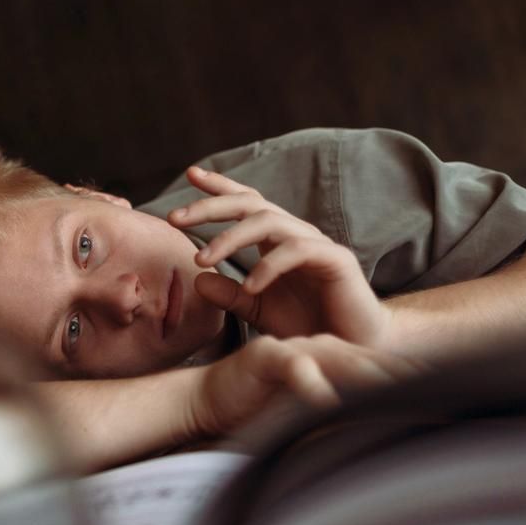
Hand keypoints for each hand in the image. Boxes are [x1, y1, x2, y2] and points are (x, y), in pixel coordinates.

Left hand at [168, 166, 390, 345]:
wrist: (350, 350)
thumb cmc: (308, 327)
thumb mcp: (259, 311)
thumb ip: (230, 295)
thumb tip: (198, 277)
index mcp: (277, 241)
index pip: (247, 202)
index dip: (220, 186)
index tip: (190, 174)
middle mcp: (296, 235)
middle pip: (251, 204)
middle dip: (211, 205)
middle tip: (175, 217)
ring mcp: (317, 245)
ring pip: (270, 222)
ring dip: (230, 238)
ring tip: (202, 260)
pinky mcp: (336, 261)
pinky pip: (297, 251)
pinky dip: (268, 267)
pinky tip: (250, 287)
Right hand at [185, 334, 423, 439]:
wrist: (206, 399)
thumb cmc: (258, 409)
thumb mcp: (302, 417)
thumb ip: (333, 418)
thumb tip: (377, 444)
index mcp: (330, 363)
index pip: (377, 373)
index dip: (410, 384)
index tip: (448, 401)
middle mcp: (317, 353)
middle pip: (367, 363)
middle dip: (402, 376)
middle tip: (440, 391)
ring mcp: (292, 353)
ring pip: (336, 359)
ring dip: (366, 373)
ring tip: (399, 386)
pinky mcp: (264, 357)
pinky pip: (290, 365)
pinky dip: (309, 380)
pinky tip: (325, 396)